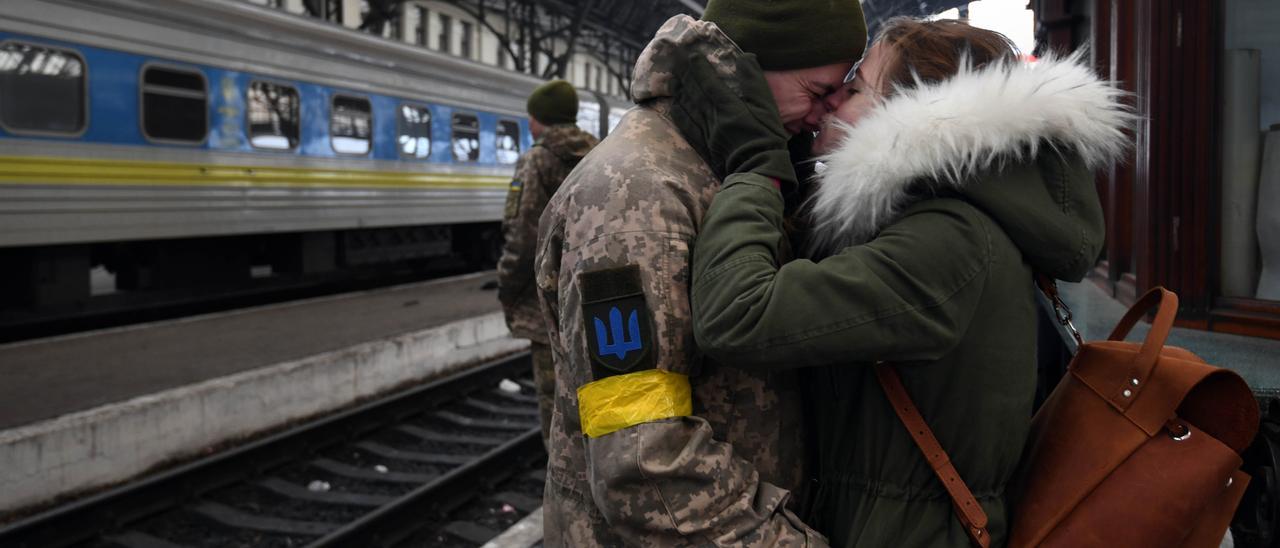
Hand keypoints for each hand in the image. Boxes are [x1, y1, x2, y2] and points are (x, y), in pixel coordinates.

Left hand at [670, 53, 797, 190]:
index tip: (691, 55)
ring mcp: (706, 132)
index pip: (709, 82)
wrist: (758, 169)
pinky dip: (679, 114)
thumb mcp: (767, 107)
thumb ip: (754, 81)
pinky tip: (674, 106)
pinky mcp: (704, 145)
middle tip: (675, 63)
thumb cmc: (766, 136)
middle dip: (685, 76)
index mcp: (728, 106)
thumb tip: (745, 56)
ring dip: (679, 92)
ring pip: (688, 108)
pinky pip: (687, 126)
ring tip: (672, 81)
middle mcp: (713, 117)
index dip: (699, 68)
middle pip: (695, 93)